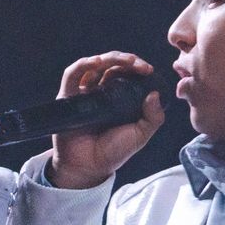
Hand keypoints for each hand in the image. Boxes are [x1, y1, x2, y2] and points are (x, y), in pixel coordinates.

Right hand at [47, 52, 165, 189]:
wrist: (89, 166)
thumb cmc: (113, 151)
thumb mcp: (140, 135)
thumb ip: (153, 117)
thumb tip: (155, 94)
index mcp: (119, 97)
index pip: (127, 73)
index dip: (137, 67)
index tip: (147, 69)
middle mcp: (102, 91)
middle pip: (112, 65)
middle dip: (126, 60)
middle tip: (138, 65)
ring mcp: (85, 92)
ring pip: (95, 65)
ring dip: (109, 58)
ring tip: (123, 61)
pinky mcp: (68, 96)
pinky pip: (73, 74)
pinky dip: (84, 64)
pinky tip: (96, 62)